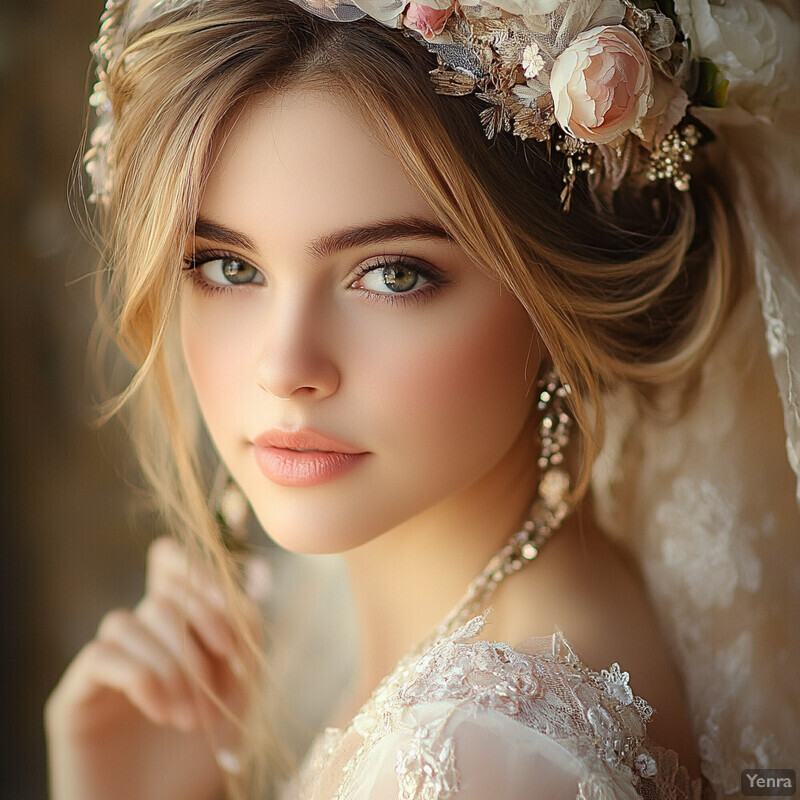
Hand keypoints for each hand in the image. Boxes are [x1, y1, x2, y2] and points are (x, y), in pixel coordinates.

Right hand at [45, 537, 258, 799]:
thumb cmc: (203, 753)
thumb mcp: (239, 687)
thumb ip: (243, 636)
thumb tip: (242, 595)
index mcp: (172, 628)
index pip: (168, 564)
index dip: (195, 572)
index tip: (230, 613)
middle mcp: (135, 639)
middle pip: (162, 600)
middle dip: (199, 644)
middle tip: (215, 697)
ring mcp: (102, 665)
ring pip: (129, 621)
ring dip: (172, 667)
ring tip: (189, 718)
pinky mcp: (74, 697)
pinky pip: (101, 657)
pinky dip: (141, 677)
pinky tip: (162, 712)